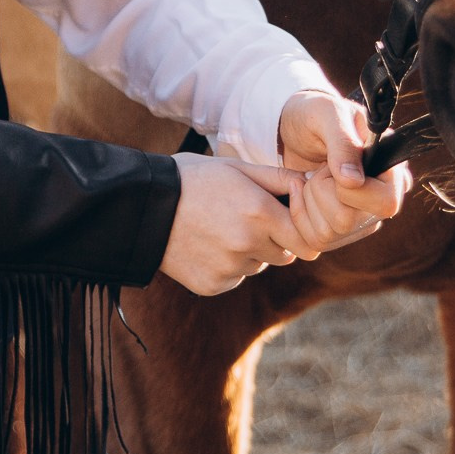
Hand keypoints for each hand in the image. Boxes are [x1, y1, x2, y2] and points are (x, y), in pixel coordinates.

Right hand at [157, 154, 305, 294]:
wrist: (143, 206)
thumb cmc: (193, 179)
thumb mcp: (237, 167)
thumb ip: (279, 178)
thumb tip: (311, 184)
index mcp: (260, 213)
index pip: (306, 242)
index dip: (300, 232)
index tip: (288, 223)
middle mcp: (248, 245)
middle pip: (284, 255)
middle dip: (274, 241)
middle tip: (246, 220)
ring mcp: (229, 269)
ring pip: (257, 266)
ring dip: (249, 253)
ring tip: (219, 229)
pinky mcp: (212, 285)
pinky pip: (234, 278)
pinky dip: (226, 266)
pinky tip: (205, 246)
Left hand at [277, 89, 413, 245]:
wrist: (294, 128)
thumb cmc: (316, 114)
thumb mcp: (327, 114)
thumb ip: (342, 144)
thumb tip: (354, 182)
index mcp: (392, 171)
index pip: (385, 203)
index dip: (348, 190)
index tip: (331, 165)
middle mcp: (382, 201)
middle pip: (347, 222)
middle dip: (320, 191)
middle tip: (319, 168)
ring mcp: (360, 219)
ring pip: (328, 234)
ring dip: (308, 202)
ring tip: (311, 177)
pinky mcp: (337, 231)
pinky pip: (315, 241)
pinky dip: (299, 215)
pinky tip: (300, 192)